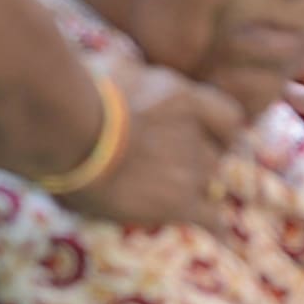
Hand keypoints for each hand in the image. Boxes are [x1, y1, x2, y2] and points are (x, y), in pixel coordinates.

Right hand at [61, 59, 244, 229]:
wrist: (75, 134)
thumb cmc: (82, 98)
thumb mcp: (120, 68)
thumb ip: (136, 74)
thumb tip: (128, 67)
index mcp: (186, 99)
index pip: (228, 116)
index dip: (220, 131)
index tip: (211, 138)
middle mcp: (198, 133)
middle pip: (215, 153)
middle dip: (197, 162)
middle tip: (166, 171)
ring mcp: (191, 169)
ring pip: (209, 182)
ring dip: (191, 189)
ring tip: (161, 196)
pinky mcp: (178, 203)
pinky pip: (210, 218)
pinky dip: (217, 227)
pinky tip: (222, 236)